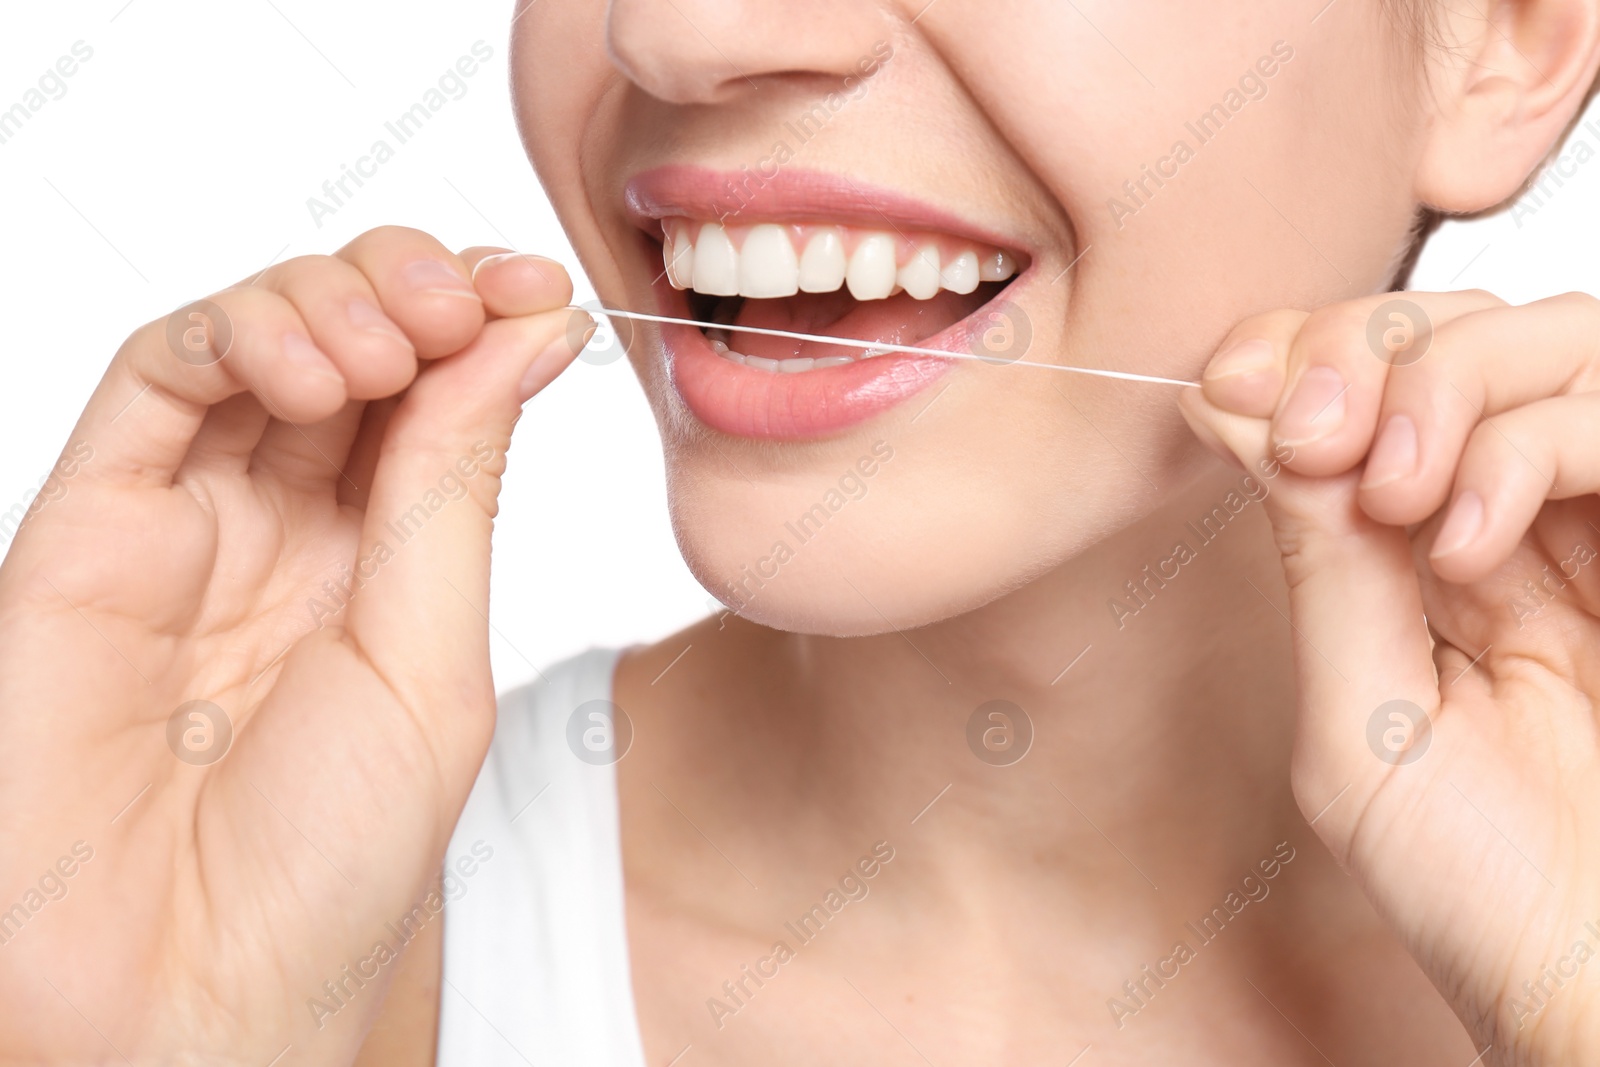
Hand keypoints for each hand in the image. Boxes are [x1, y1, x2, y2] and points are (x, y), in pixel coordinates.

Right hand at [0, 227, 587, 1064]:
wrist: (192, 998)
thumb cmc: (328, 867)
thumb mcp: (432, 661)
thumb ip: (456, 490)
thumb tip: (525, 335)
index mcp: (386, 563)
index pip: (435, 390)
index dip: (483, 319)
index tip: (538, 288)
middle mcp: (287, 529)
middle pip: (348, 340)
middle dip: (411, 287)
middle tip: (461, 300)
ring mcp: (187, 523)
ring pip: (250, 336)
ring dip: (328, 300)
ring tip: (387, 350)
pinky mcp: (85, 532)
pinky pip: (148, 383)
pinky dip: (231, 336)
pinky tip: (312, 372)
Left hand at [1181, 290, 1599, 1064]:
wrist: (1598, 979)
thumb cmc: (1486, 886)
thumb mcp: (1362, 722)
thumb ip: (1317, 564)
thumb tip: (1234, 408)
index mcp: (1415, 559)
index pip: (1359, 383)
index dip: (1297, 351)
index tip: (1233, 381)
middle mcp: (1510, 520)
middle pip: (1450, 331)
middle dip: (1365, 349)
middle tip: (1313, 429)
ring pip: (1547, 341)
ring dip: (1443, 384)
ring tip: (1392, 494)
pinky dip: (1527, 447)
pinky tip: (1462, 543)